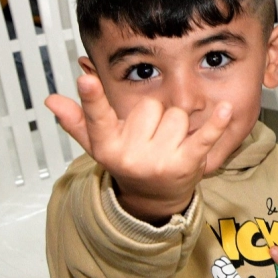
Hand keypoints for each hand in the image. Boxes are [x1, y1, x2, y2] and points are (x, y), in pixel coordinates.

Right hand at [45, 74, 232, 222]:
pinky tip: (225, 108)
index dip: (92, 98)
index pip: (98, 117)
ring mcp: (160, 161)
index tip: (86, 79)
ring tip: (169, 143)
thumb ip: (79, 121)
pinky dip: (216, 123)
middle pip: (151, 106)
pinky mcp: (188, 163)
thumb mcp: (100, 144)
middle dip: (154, 116)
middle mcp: (132, 155)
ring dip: (177, 125)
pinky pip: (204, 137)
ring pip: (176, 116)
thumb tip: (52, 100)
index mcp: (108, 146)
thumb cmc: (129, 162)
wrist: (154, 198)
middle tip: (150, 136)